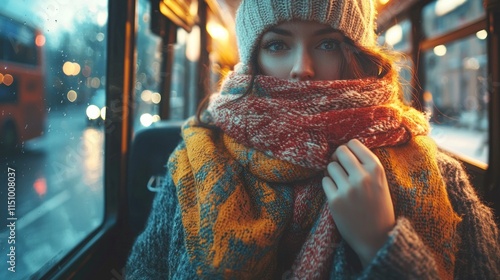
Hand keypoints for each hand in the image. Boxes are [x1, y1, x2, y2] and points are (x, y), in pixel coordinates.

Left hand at [322, 139, 394, 266]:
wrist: (377, 238)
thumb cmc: (378, 207)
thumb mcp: (380, 182)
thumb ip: (366, 165)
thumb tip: (344, 148)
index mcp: (376, 169)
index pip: (354, 144)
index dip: (348, 149)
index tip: (348, 158)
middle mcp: (362, 176)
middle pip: (340, 152)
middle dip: (338, 158)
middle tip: (340, 168)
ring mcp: (348, 188)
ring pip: (330, 166)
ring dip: (332, 173)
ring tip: (341, 184)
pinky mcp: (335, 200)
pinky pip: (324, 181)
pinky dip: (329, 185)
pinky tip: (337, 194)